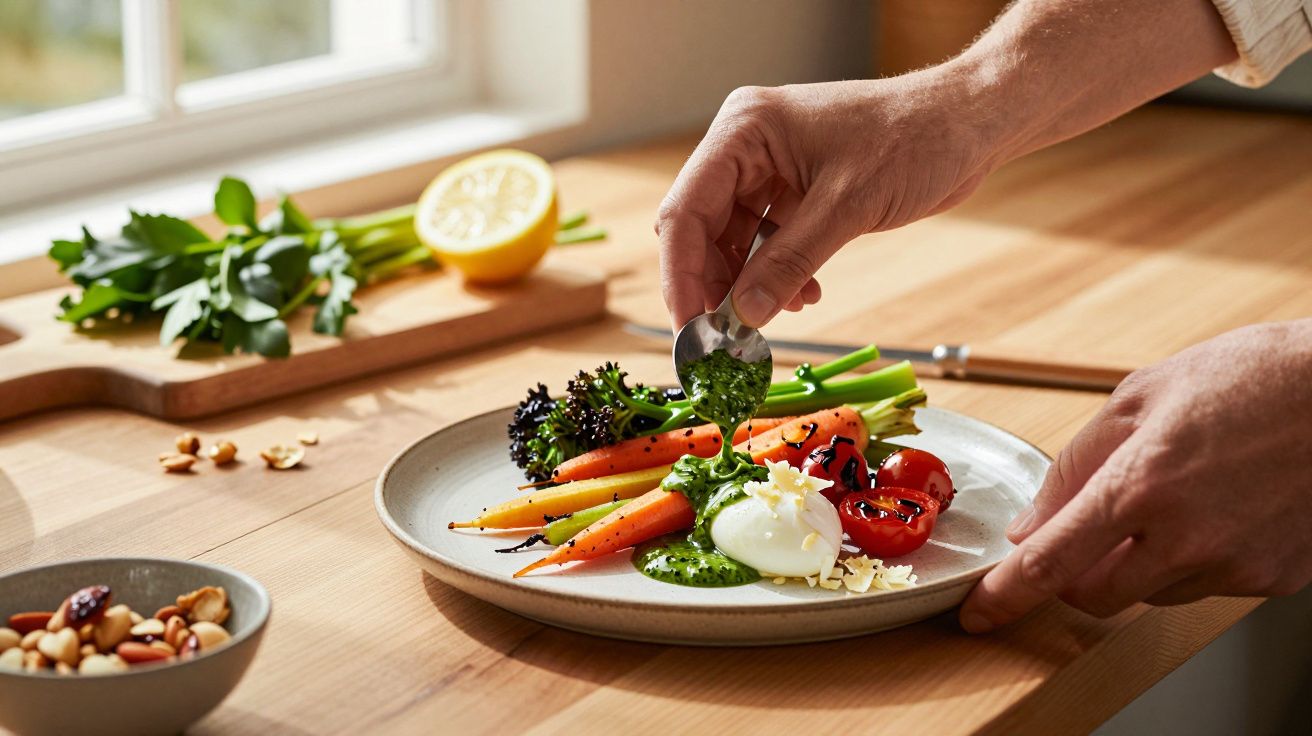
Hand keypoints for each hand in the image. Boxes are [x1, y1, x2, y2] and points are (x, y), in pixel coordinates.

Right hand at [655, 74, 1000, 328]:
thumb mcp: (847, 207)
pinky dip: (775, 274)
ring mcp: (767, 169)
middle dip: (713, 285)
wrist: (969, 123)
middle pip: (700, 229)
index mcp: (744, 130)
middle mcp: (745, 146)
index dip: (681, 275)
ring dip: (747, 285)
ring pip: (730, 242)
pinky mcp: (791, 190)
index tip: (690, 329)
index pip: (686, 210)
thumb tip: (742, 318)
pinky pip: (763, 242)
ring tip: (775, 316)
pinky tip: (804, 295)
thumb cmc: (915, 139)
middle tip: (725, 339)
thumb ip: (788, 263)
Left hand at [959, 320, 1311, 632]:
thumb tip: (1032, 524)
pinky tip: (1214, 508)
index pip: (1051, 563)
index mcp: (1141, 486)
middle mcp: (1187, 538)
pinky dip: (1191, 558)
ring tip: (1169, 497)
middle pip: (1095, 595)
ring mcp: (1236, 565)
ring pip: (1152, 592)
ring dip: (1135, 563)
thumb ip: (1074, 466)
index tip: (981, 612)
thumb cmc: (1251, 377)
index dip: (1007, 595)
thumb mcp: (1139, 397)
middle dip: (1070, 576)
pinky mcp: (1276, 577)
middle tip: (1074, 538)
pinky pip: (1208, 584)